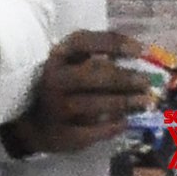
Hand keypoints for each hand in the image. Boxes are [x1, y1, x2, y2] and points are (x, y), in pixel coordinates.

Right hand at [1, 30, 147, 154]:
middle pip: (94, 74)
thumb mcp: (68, 67)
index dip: (113, 43)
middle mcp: (54, 80)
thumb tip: (137, 59)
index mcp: (56, 57)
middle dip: (125, 78)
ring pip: (96, 104)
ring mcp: (57, 108)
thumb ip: (93, 60)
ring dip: (125, 102)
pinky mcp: (63, 134)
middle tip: (146, 83)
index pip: (83, 42)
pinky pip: (94, 130)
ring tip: (145, 102)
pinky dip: (113, 126)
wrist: (31, 124)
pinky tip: (126, 122)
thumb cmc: (60, 88)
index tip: (140, 49)